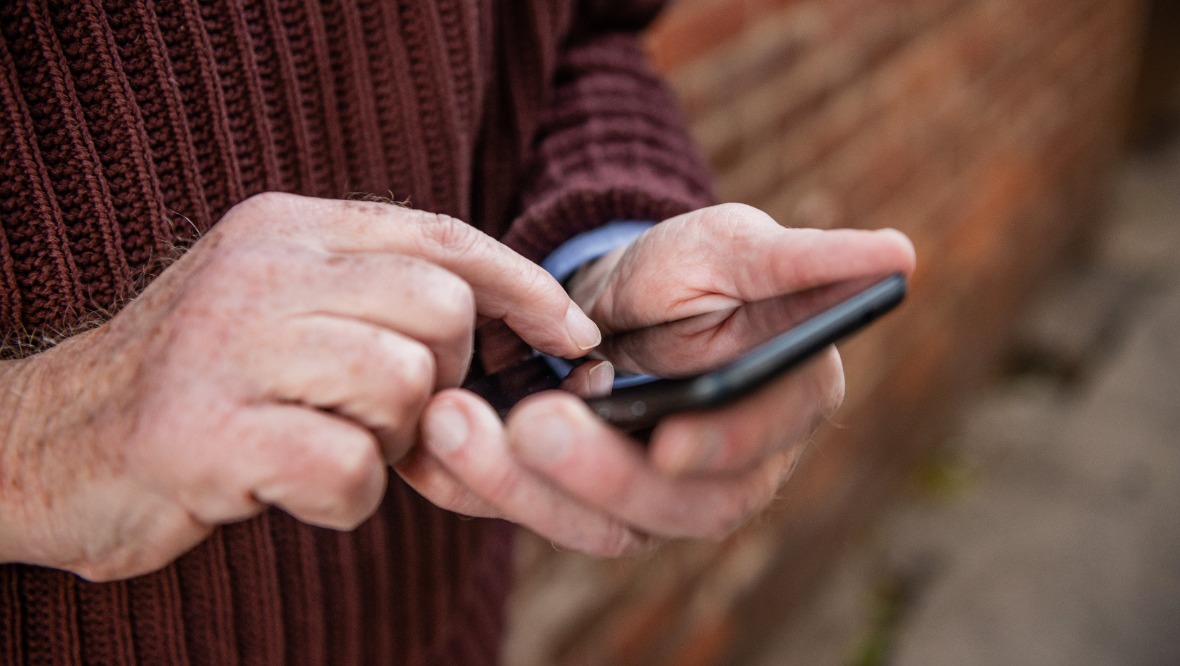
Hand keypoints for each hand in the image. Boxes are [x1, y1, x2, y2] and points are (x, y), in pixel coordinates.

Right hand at [0, 192, 599, 579]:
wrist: (50, 442)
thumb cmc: (201, 384)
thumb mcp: (285, 309)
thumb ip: (377, 300)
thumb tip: (513, 325)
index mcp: (288, 227)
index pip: (443, 237)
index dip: (524, 288)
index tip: (573, 336)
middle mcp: (259, 268)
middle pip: (439, 310)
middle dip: (442, 379)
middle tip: (386, 415)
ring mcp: (227, 345)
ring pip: (404, 384)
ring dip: (386, 441)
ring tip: (324, 444)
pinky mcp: (205, 431)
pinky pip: (349, 466)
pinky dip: (343, 497)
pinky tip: (291, 487)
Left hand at [398, 203, 914, 554]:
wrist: (618, 297)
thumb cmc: (693, 269)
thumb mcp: (740, 246)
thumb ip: (806, 259)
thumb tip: (900, 252)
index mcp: (781, 409)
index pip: (761, 445)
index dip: (721, 448)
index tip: (669, 435)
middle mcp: (724, 472)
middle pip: (674, 506)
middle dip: (599, 473)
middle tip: (533, 423)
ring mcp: (650, 497)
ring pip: (597, 525)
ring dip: (522, 487)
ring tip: (455, 424)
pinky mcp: (582, 502)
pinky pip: (535, 513)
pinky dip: (480, 488)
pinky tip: (435, 449)